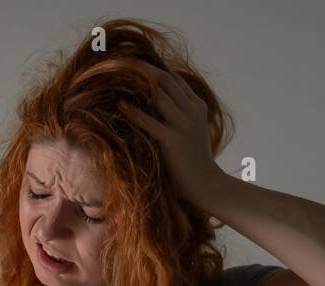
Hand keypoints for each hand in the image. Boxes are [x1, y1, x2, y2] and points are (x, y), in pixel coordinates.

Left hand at [117, 61, 222, 205]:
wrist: (206, 183)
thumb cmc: (194, 160)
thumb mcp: (193, 130)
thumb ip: (181, 115)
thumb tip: (159, 105)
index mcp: (197, 105)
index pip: (174, 79)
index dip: (154, 69)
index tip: (134, 64)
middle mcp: (192, 110)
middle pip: (166, 80)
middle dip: (144, 69)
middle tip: (123, 63)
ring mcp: (183, 124)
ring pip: (159, 94)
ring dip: (138, 83)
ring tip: (118, 77)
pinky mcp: (173, 140)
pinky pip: (150, 122)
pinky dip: (134, 112)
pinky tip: (121, 105)